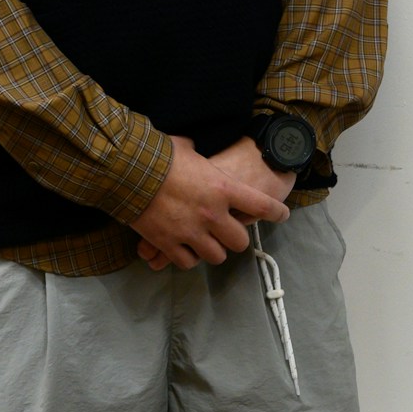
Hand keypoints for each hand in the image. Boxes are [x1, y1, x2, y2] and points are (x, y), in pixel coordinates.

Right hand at [131, 135, 291, 272]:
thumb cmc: (161, 155)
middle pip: (239, 241)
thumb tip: (195, 149)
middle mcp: (213, 214)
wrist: (131, 172)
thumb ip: (201, 158)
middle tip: (231, 232)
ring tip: (209, 242)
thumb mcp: (189, 148)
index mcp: (223, 187)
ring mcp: (191, 232)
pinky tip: (187, 250)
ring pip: (216, 256)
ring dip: (214, 250)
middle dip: (237, 238)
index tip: (282, 215)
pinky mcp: (169, 244)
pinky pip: (188, 262)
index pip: (261, 205)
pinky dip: (189, 258)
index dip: (275, 212)